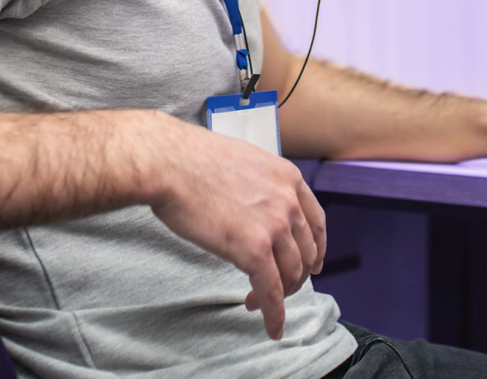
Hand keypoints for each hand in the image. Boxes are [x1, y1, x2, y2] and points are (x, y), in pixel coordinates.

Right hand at [139, 115, 326, 339]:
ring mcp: (274, 227)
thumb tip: (255, 208)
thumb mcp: (244, 162)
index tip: (314, 264)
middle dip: (295, 275)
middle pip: (306, 252)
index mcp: (288, 177)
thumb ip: (260, 186)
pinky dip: (274, 314)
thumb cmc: (191, 159)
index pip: (316, 221)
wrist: (169, 163)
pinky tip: (271, 326)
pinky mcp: (254, 251)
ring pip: (291, 275)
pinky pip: (272, 292)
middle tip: (279, 287)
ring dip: (280, 295)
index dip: (317, 248)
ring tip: (259, 302)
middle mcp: (288, 202)